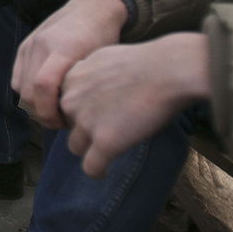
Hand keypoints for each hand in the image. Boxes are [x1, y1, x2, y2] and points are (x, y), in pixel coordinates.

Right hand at [10, 0, 131, 129]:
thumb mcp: (101, 63)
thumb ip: (83, 87)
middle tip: (62, 121)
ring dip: (35, 104)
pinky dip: (28, 92)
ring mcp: (30, 44)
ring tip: (54, 108)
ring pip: (20, 88)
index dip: (49, 112)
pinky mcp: (24, 45)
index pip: (44, 85)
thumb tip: (73, 117)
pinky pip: (17, 79)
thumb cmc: (104, 37)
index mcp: (65, 48)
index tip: (65, 123)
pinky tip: (46, 94)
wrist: (93, 7)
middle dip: (43, 114)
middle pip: (29, 92)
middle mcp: (42, 45)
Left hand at [60, 33, 211, 178]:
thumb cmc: (146, 62)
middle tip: (107, 127)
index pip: (63, 102)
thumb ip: (90, 73)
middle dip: (83, 127)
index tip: (96, 113)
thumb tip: (89, 83)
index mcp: (70, 78)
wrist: (168, 71)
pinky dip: (97, 172)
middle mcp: (71, 100)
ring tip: (107, 150)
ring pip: (76, 146)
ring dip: (90, 149)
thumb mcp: (105, 58)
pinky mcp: (105, 142)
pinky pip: (92, 168)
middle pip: (68, 124)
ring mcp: (86, 122)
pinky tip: (104, 173)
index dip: (79, 109)